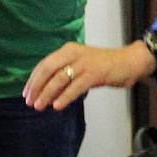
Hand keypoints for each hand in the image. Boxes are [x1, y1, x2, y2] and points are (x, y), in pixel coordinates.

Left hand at [23, 41, 156, 110]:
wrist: (129, 62)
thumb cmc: (104, 65)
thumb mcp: (81, 65)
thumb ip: (65, 73)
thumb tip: (45, 92)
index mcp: (68, 50)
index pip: (44, 64)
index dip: (33, 79)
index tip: (26, 94)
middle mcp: (74, 53)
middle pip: (48, 70)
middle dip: (36, 87)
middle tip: (30, 102)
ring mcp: (85, 63)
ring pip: (59, 79)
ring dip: (47, 94)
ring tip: (39, 107)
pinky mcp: (95, 73)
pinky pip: (75, 87)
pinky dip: (64, 97)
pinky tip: (57, 106)